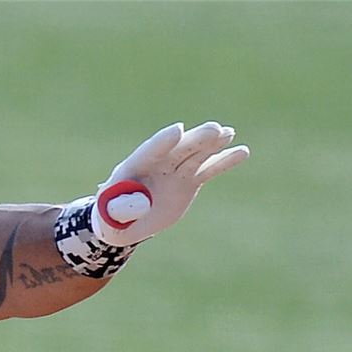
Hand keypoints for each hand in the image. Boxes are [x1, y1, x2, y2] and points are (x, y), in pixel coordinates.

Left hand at [91, 121, 249, 246]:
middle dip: (194, 139)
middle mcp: (156, 164)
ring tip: (228, 133)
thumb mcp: (109, 218)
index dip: (162, 142)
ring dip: (212, 144)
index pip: (148, 152)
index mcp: (132, 168)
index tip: (178, 130)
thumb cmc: (111, 219)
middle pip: (177, 149)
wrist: (125, 222)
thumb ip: (118, 209)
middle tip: (214, 129)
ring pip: (195, 154)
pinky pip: (208, 169)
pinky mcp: (188, 180)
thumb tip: (139, 204)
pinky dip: (224, 161)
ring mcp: (174, 170)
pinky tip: (243, 151)